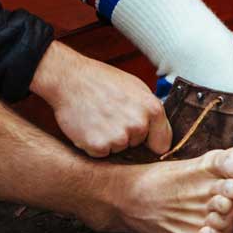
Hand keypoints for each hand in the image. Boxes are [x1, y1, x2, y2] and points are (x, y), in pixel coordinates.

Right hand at [30, 42, 171, 156]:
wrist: (69, 78)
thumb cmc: (101, 80)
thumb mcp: (135, 88)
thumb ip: (149, 111)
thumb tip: (159, 130)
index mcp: (153, 109)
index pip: (162, 143)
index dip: (151, 141)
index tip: (143, 139)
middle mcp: (138, 125)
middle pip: (138, 146)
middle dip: (127, 137)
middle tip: (111, 116)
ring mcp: (118, 137)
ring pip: (119, 150)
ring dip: (110, 140)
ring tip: (99, 118)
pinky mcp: (98, 146)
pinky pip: (101, 154)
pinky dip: (94, 144)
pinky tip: (89, 126)